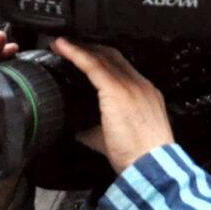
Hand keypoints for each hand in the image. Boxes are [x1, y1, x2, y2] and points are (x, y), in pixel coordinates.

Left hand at [51, 37, 174, 174]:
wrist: (150, 165)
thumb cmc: (136, 157)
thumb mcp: (115, 137)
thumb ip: (96, 128)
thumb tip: (77, 128)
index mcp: (144, 93)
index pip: (121, 68)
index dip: (101, 59)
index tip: (83, 56)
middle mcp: (140, 84)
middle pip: (113, 56)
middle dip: (90, 49)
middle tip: (67, 46)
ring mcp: (130, 85)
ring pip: (103, 57)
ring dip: (81, 48)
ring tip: (61, 44)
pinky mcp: (117, 90)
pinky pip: (93, 66)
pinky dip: (76, 54)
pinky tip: (62, 47)